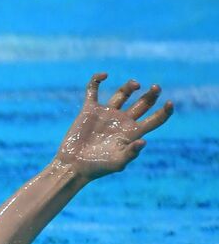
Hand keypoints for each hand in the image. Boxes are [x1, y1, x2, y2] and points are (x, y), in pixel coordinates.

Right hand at [54, 73, 173, 179]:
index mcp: (132, 132)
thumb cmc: (96, 168)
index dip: (165, 111)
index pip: (155, 119)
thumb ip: (130, 153)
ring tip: (135, 84)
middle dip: (152, 94)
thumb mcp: (117, 163)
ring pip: (122, 94)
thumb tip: (143, 142)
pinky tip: (104, 75)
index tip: (170, 103)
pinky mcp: (89, 110)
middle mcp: (122, 121)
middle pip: (143, 103)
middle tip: (156, 88)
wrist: (73, 166)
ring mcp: (106, 114)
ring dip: (130, 86)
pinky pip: (93, 91)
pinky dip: (96, 81)